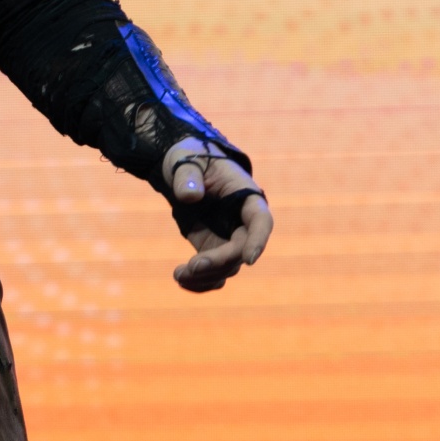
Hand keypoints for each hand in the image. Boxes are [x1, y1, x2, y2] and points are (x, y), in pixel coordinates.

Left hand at [166, 138, 271, 292]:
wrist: (181, 168)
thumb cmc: (189, 158)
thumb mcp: (185, 161)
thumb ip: (188, 177)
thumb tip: (190, 197)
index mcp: (244, 195)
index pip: (261, 220)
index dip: (258, 240)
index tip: (249, 259)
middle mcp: (242, 221)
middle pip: (241, 249)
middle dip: (219, 262)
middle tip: (192, 267)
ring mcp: (229, 237)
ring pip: (228, 267)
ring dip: (206, 277)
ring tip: (179, 275)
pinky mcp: (213, 248)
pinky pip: (214, 272)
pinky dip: (200, 282)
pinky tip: (181, 280)